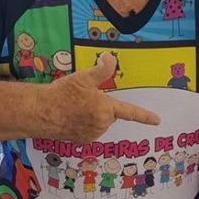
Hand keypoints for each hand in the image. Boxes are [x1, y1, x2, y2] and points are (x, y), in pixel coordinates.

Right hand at [42, 53, 159, 141]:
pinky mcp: (80, 140)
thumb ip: (101, 69)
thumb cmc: (62, 95)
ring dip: (91, 115)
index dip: (145, 116)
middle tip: (82, 98)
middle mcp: (102, 124)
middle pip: (109, 114)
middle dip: (100, 106)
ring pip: (98, 122)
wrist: (41, 112)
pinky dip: (82, 124)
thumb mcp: (83, 77)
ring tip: (73, 107)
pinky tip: (69, 117)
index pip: (130, 112)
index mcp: (106, 109)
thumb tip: (111, 58)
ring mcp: (91, 134)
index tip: (156, 120)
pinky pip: (88, 130)